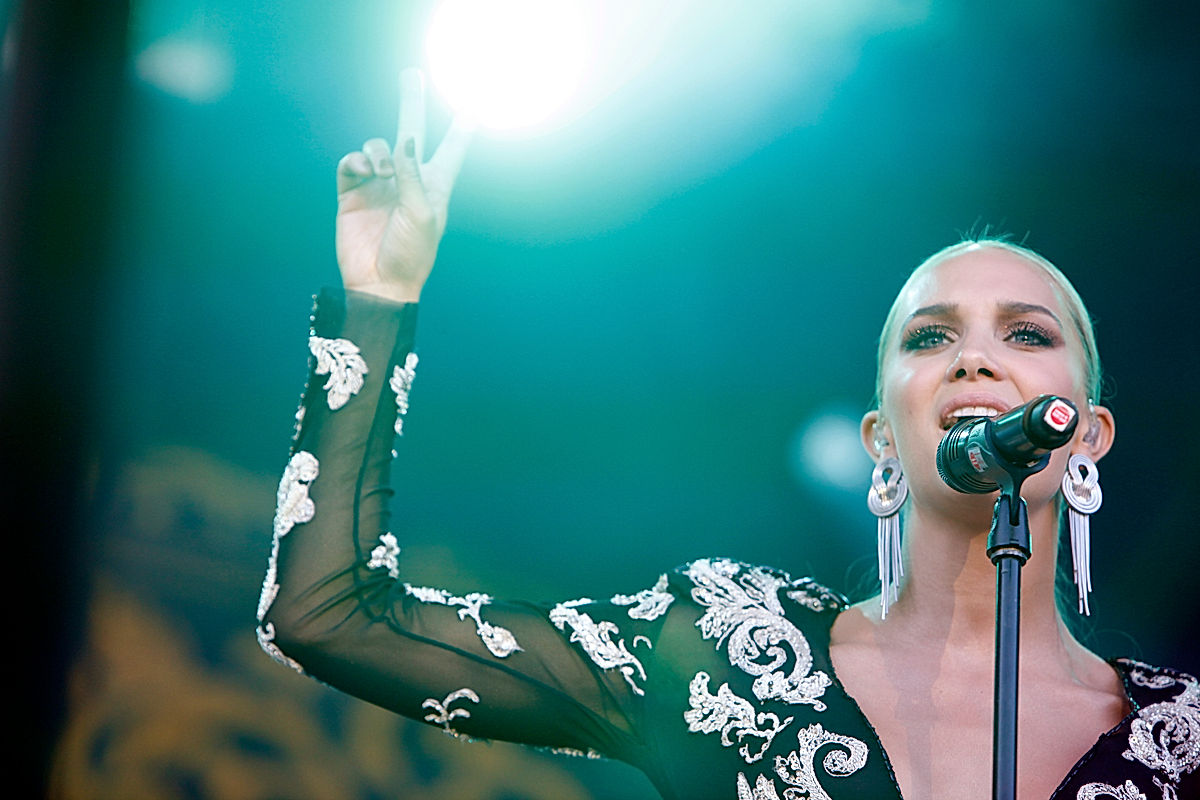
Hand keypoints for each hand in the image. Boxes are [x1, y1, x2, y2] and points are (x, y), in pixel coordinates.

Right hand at [335, 68, 471, 302]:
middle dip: (411, 102)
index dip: (462, 128)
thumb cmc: (410, 255)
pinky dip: (357, 161)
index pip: (452, 150)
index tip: (474, 105)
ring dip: (379, 151)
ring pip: (378, 146)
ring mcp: (379, 185)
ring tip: (382, 172)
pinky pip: (352, 162)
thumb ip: (413, 175)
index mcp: (435, 187)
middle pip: (411, 131)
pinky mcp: (353, 193)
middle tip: (412, 73)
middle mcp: (407, 180)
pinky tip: (364, 172)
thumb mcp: (421, 215)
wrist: (378, 283)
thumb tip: (404, 140)